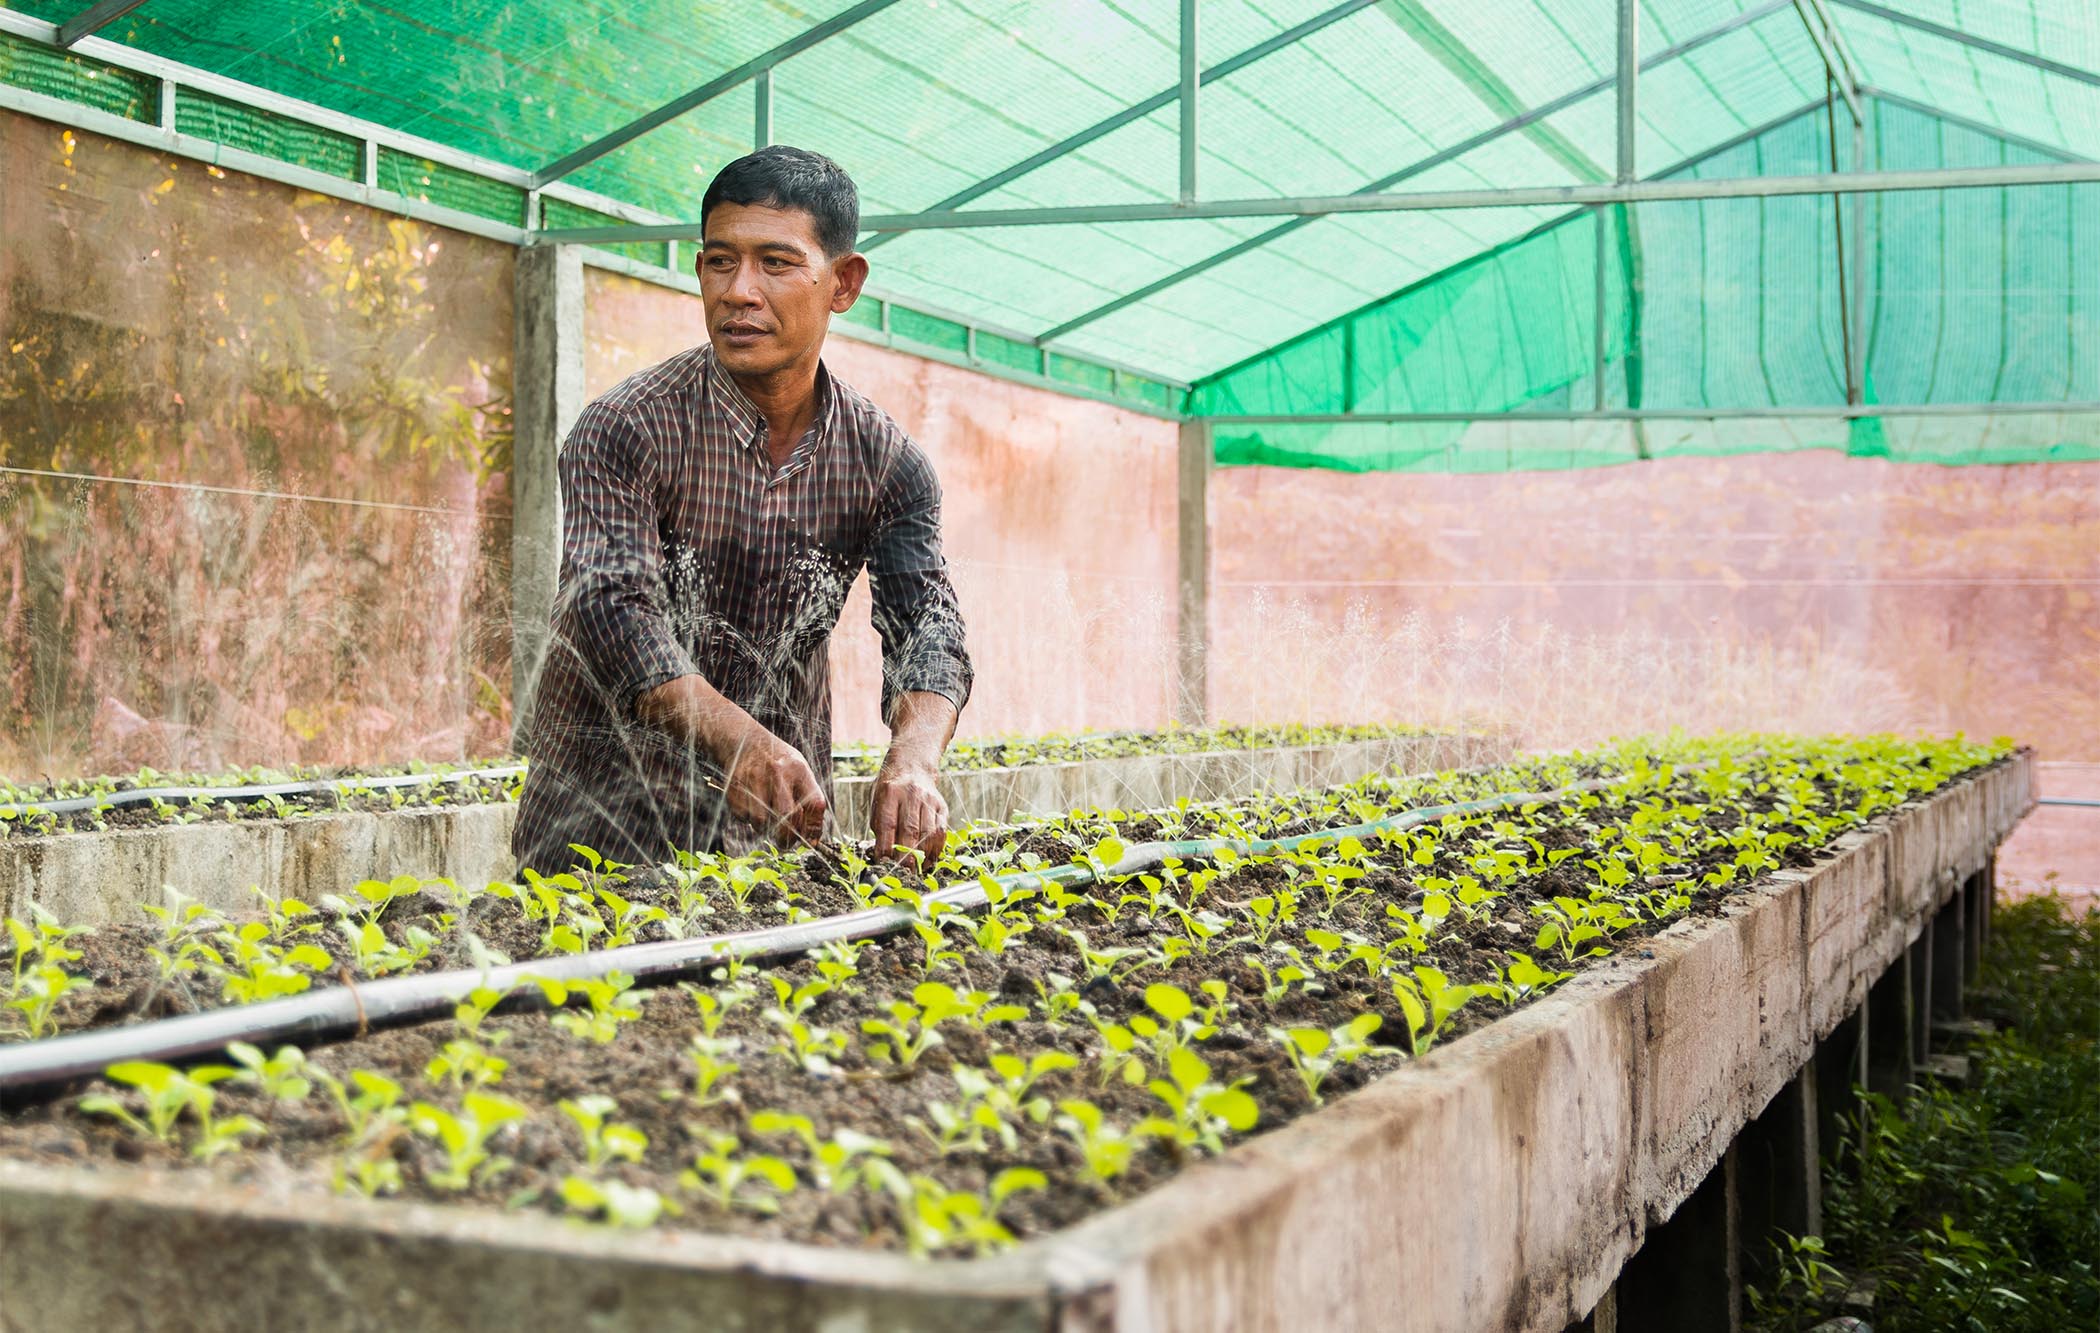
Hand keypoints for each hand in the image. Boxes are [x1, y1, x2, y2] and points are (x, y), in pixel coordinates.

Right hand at [719, 723, 826, 845]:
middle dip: (787, 837)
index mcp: (798, 769)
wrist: (744, 740)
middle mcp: (777, 773)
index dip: (814, 829)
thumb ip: (808, 800)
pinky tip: (750, 803)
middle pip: (787, 817)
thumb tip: (812, 840)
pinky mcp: (735, 787)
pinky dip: (747, 818)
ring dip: (764, 827)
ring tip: (765, 815)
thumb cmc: (778, 761)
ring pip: (761, 822)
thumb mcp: (799, 770)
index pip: (814, 805)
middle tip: (785, 842)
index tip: (809, 841)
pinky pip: (743, 817)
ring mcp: (754, 779)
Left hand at [870, 762, 946, 862]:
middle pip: (910, 830)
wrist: (912, 765)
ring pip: (928, 832)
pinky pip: (941, 831)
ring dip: (923, 855)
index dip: (885, 846)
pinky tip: (929, 859)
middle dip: (906, 855)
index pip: (888, 824)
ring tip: (917, 869)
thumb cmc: (890, 790)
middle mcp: (912, 794)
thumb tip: (882, 855)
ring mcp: (929, 799)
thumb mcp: (877, 800)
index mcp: (890, 792)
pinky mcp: (941, 806)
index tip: (883, 863)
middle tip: (902, 873)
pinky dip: (936, 849)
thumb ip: (880, 825)